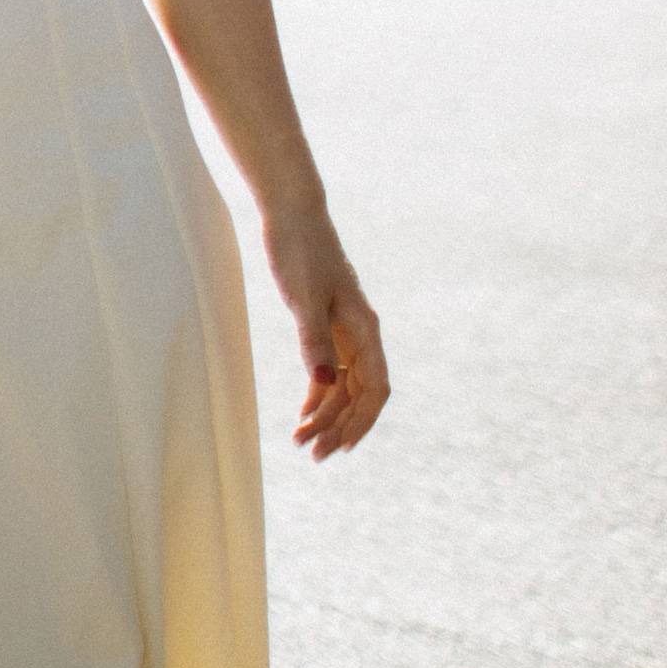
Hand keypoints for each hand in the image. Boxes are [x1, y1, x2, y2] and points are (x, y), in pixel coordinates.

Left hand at [262, 194, 389, 459]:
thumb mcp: (304, 296)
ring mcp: (343, 332)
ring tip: (301, 442)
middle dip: (338, 426)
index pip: (375, 389)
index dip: (362, 421)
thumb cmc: (300, 250)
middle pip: (358, 394)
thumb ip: (314, 339)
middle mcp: (360, 335)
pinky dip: (318, 394)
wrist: (291, 213)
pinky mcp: (324, 326)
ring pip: (343, 386)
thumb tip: (326, 383)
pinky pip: (329, 371)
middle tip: (312, 454)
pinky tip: (304, 416)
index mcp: (365, 329)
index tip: (342, 446)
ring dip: (325, 415)